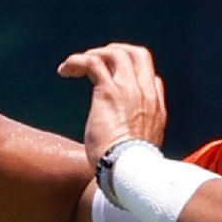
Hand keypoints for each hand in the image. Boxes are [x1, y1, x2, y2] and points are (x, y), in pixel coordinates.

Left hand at [56, 43, 166, 167]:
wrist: (129, 170)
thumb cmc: (131, 168)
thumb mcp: (143, 150)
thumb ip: (137, 139)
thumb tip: (125, 144)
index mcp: (157, 109)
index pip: (152, 79)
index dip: (134, 76)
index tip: (116, 85)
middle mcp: (146, 93)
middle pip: (138, 55)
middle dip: (116, 51)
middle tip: (97, 60)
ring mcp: (129, 89)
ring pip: (116, 53)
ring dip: (94, 54)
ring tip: (75, 65)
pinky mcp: (108, 90)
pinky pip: (93, 62)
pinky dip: (77, 61)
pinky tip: (64, 70)